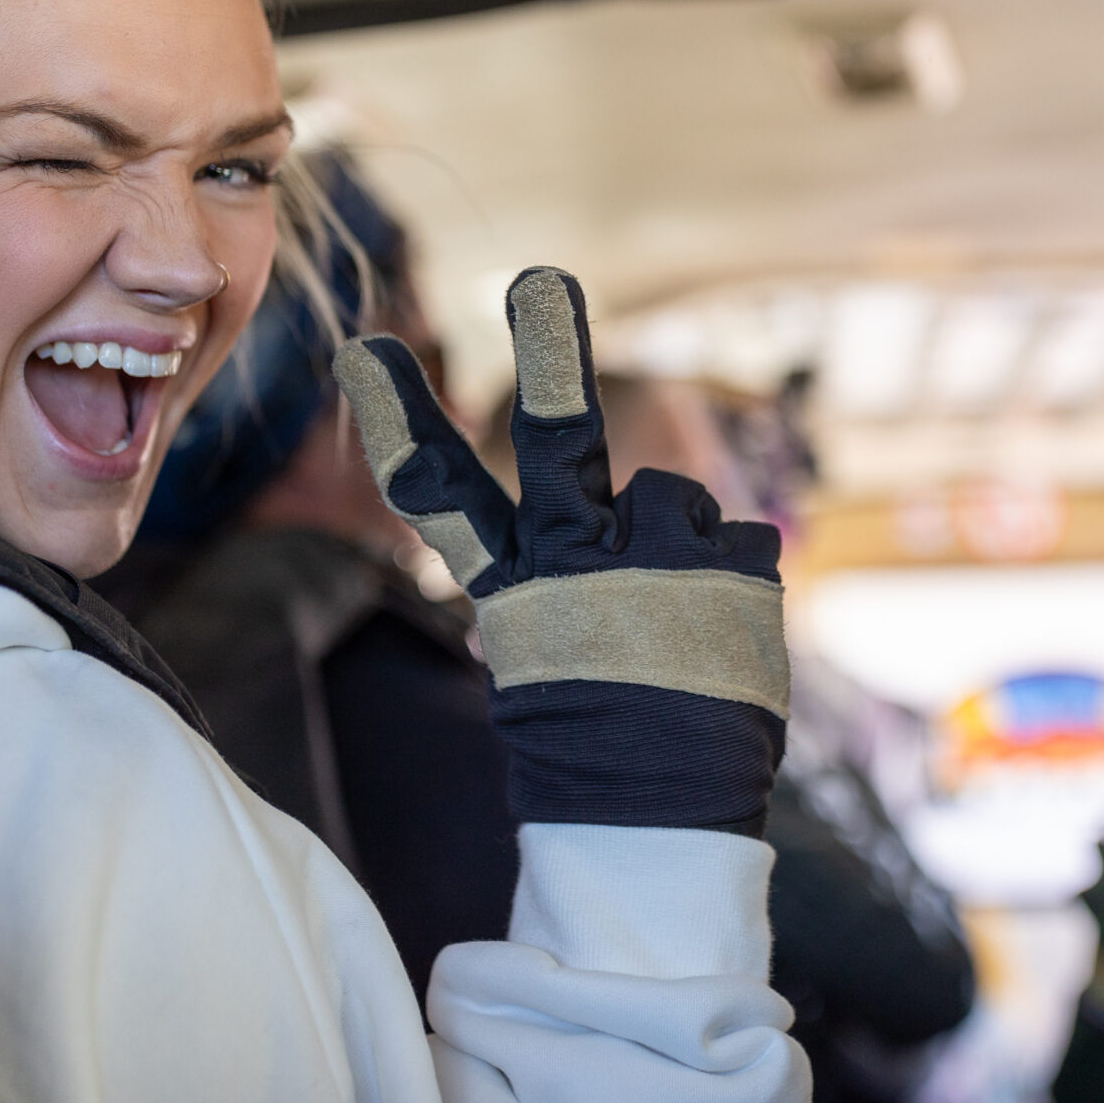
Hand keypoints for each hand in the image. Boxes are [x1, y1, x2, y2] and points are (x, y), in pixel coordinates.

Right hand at [333, 267, 788, 833]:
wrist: (659, 822)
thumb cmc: (595, 738)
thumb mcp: (553, 648)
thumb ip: (569, 568)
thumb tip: (628, 505)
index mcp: (516, 589)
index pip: (442, 495)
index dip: (398, 419)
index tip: (364, 349)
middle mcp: (580, 565)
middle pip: (557, 443)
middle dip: (548, 357)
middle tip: (540, 280)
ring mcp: (661, 566)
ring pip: (671, 495)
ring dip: (678, 544)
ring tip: (676, 625)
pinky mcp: (737, 570)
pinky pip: (738, 537)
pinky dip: (736, 582)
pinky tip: (719, 641)